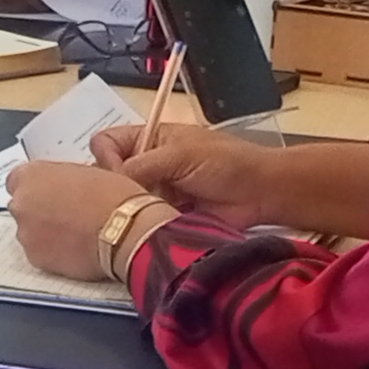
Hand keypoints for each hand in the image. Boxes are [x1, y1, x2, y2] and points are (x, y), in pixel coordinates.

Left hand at [7, 157, 160, 280]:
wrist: (126, 230)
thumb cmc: (114, 197)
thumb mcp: (87, 171)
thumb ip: (62, 179)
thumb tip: (61, 187)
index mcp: (32, 175)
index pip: (17, 179)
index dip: (37, 187)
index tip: (50, 192)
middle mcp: (21, 203)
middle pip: (22, 206)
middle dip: (39, 210)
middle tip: (66, 213)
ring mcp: (26, 234)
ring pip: (30, 231)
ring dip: (45, 232)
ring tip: (75, 233)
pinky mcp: (36, 259)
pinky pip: (40, 253)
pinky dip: (53, 251)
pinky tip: (76, 248)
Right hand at [88, 122, 281, 225]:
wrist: (262, 193)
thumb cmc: (227, 163)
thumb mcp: (180, 155)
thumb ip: (141, 165)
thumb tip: (110, 182)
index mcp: (150, 139)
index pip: (106, 143)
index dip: (106, 158)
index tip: (121, 174)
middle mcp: (148, 164)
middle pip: (110, 174)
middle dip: (116, 187)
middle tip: (133, 199)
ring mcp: (155, 192)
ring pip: (123, 201)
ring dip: (130, 208)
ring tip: (143, 216)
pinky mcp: (164, 216)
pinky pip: (141, 222)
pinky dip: (141, 225)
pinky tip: (148, 229)